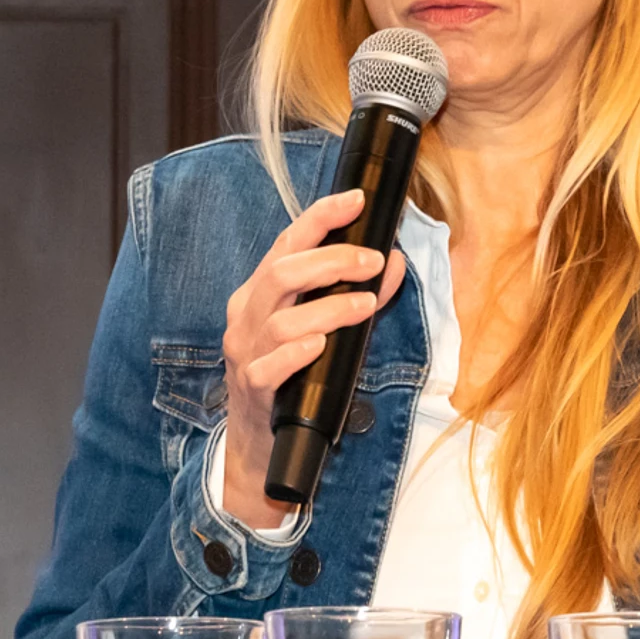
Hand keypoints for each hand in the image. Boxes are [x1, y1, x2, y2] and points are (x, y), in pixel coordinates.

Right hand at [219, 188, 407, 525]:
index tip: (356, 200)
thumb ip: (356, 294)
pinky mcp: (252, 389)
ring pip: (281, 321)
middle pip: (281, 274)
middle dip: (330, 260)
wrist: (260, 438)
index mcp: (261, 292)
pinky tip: (320, 345)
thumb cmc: (294, 373)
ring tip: (366, 305)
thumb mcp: (325, 328)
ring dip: (328, 308)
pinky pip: (269, 368)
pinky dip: (296, 354)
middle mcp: (247, 315)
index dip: (320, 217)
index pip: (287, 242)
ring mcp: (245, 353)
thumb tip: (393, 260)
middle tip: (371, 260)